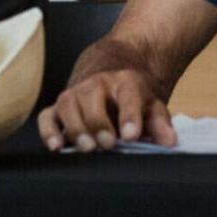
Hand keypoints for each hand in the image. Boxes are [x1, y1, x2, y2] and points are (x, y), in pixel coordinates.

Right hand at [37, 68, 174, 151]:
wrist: (113, 69)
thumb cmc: (133, 95)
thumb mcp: (153, 104)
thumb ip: (160, 123)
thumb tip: (169, 141)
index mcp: (125, 82)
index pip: (127, 96)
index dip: (129, 116)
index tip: (131, 135)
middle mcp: (96, 84)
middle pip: (91, 97)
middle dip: (98, 122)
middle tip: (108, 144)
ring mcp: (75, 94)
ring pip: (67, 104)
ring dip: (75, 126)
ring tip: (86, 147)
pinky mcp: (59, 107)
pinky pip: (47, 116)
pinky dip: (48, 130)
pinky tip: (56, 146)